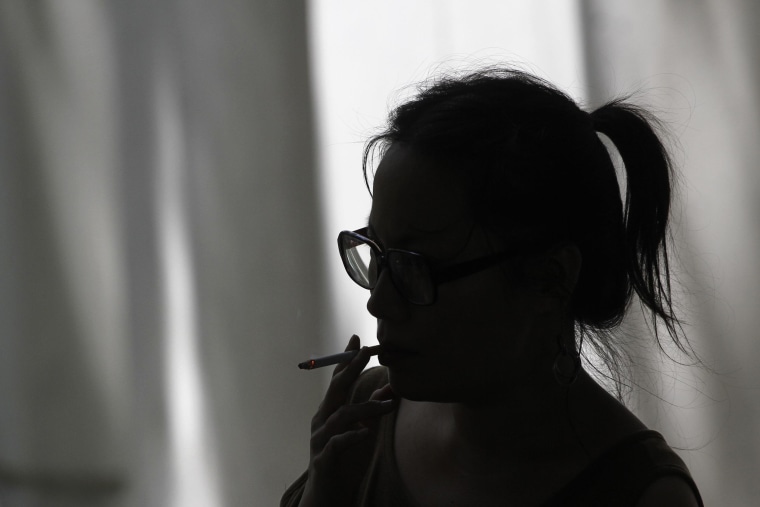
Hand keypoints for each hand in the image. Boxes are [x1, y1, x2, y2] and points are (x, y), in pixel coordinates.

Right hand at [298, 335, 396, 506]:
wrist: (327, 497)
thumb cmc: (344, 462)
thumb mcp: (362, 432)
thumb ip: (372, 411)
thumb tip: (389, 388)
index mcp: (329, 412)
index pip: (337, 380)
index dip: (345, 359)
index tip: (356, 339)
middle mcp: (322, 421)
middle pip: (335, 390)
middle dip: (350, 369)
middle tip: (364, 352)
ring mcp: (320, 440)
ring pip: (340, 415)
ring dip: (365, 407)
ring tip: (387, 405)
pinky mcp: (324, 460)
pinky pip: (337, 444)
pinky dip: (351, 436)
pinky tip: (366, 433)